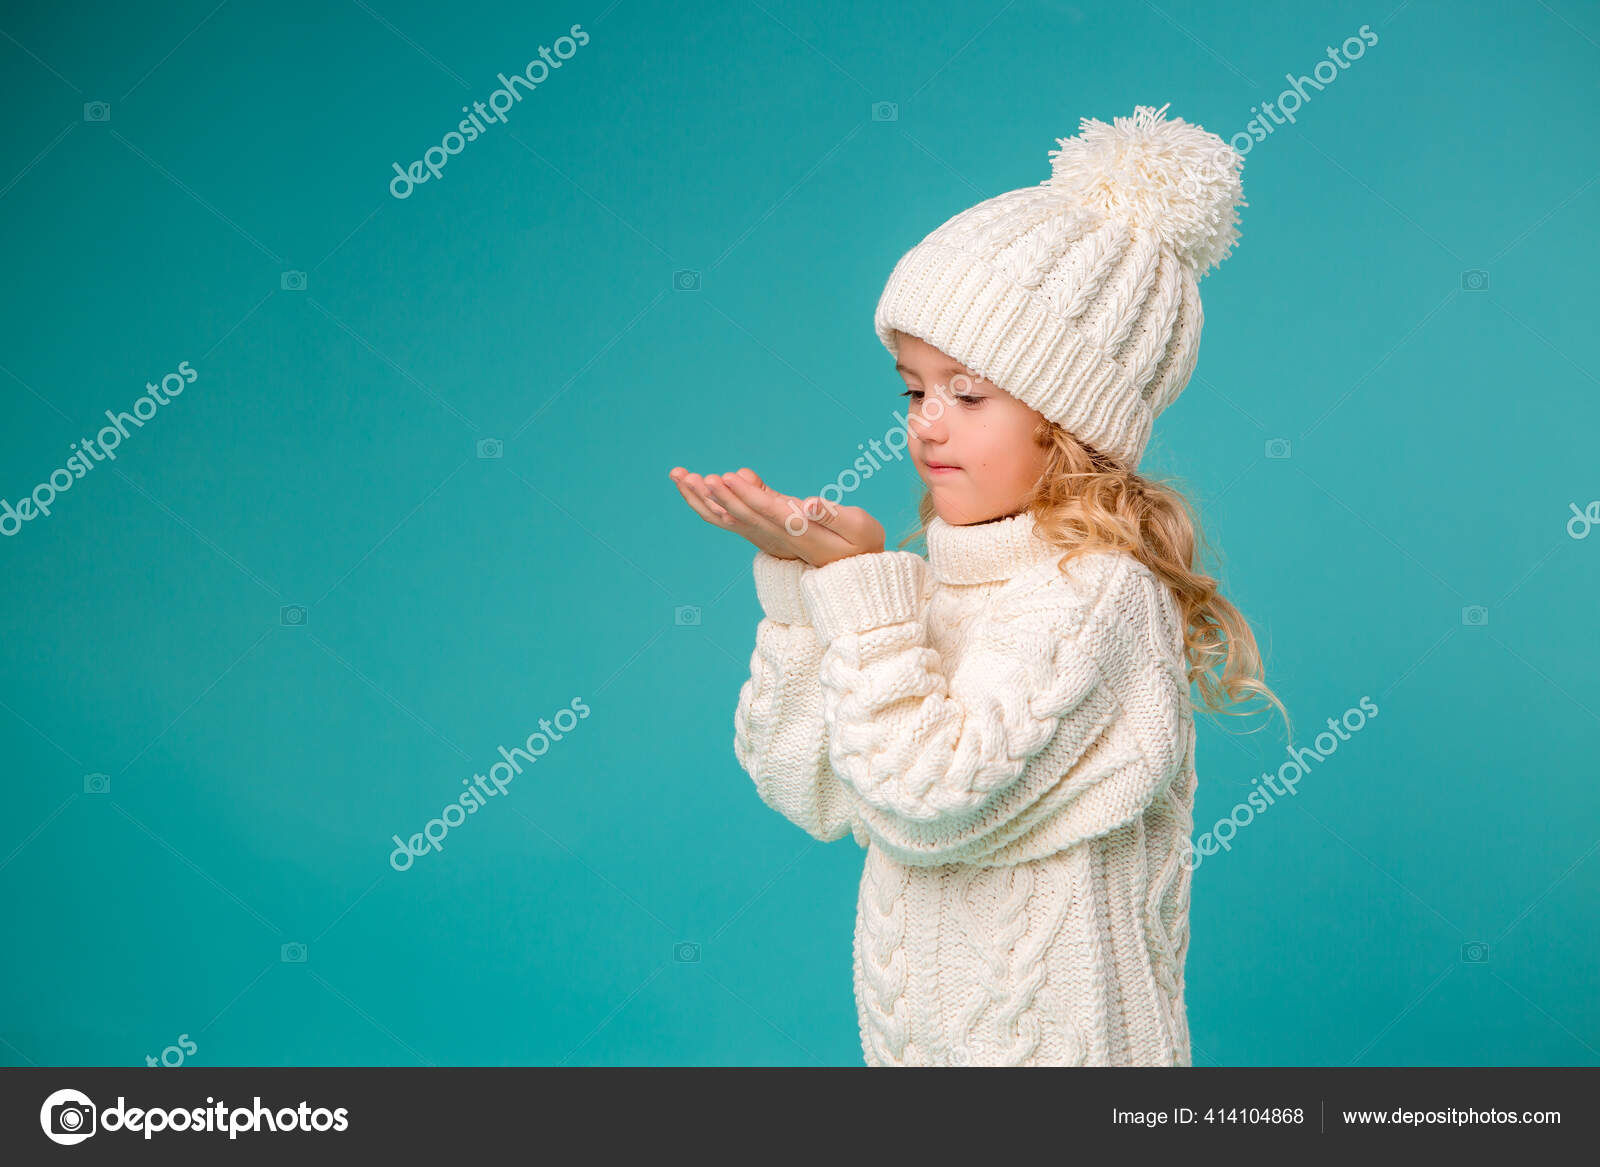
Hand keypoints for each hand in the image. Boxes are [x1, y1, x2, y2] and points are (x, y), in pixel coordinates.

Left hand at [668, 467, 885, 567]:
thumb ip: (833, 515)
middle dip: (712, 494)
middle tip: (685, 475)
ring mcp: (769, 534)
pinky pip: (734, 516)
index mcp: (798, 531)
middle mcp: (777, 535)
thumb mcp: (859, 527)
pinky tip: (702, 482)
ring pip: (729, 518)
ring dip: (703, 498)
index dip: (743, 496)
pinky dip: (716, 500)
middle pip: (738, 515)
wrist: (856, 570)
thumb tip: (810, 504)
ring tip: (680, 476)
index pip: (765, 512)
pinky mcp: (767, 529)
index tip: (722, 478)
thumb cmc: (862, 544)